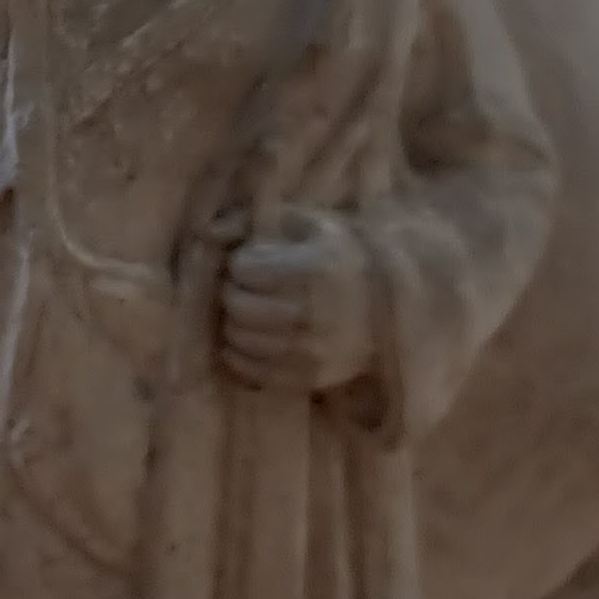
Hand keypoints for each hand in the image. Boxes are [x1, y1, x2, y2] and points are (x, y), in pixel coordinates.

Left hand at [219, 205, 376, 395]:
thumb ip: (254, 221)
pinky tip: (250, 338)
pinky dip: (240, 354)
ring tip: (251, 312)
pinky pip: (252, 371)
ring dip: (235, 323)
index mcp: (314, 269)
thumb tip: (207, 231)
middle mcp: (312, 313)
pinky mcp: (308, 378)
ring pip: (239, 339)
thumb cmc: (343, 257)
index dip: (242, 263)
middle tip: (246, 288)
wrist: (391, 307)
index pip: (244, 268)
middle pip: (238, 305)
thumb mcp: (307, 224)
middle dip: (233, 292)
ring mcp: (310, 351)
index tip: (254, 262)